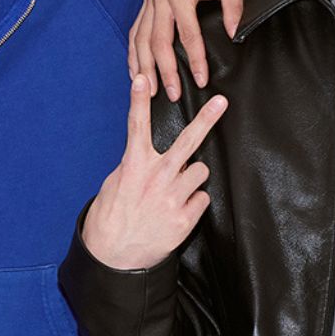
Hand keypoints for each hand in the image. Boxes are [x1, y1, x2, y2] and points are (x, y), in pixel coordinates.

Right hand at [83, 74, 227, 269]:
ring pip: (200, 172)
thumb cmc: (112, 218)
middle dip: (207, 119)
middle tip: (221, 103)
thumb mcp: (115, 184)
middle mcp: (156, 177)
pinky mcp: (184, 219)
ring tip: (176, 192)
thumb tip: (147, 156)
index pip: (136, 126)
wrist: (115, 258)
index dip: (138, 100)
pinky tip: (178, 211)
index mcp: (134, 166)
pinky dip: (194, 203)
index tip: (142, 77)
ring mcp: (172, 197)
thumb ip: (135, 165)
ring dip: (192, 179)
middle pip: (187, 142)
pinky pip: (202, 198)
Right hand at [130, 0, 247, 100]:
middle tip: (173, 94)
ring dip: (144, 66)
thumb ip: (234, 9)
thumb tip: (234, 35)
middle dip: (164, 71)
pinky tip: (136, 71)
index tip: (201, 79)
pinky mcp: (148, 1)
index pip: (187, 34)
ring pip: (141, 39)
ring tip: (149, 91)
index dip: (194, 60)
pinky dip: (133, 52)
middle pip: (158, 41)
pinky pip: (136, 30)